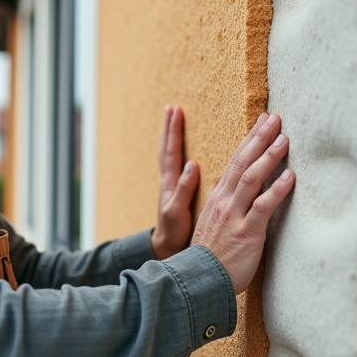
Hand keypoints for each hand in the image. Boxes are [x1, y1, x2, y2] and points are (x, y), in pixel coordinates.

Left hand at [151, 105, 200, 259]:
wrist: (166, 248)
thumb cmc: (174, 232)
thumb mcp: (178, 212)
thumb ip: (183, 189)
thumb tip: (190, 165)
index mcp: (170, 183)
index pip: (171, 151)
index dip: (173, 131)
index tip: (175, 111)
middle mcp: (169, 181)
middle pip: (168, 148)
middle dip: (169, 127)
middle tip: (172, 108)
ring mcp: (171, 185)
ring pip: (170, 155)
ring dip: (171, 136)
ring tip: (174, 119)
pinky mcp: (176, 191)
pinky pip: (176, 165)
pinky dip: (177, 151)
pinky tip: (183, 146)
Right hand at [192, 113, 294, 293]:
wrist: (199, 281)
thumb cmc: (210, 256)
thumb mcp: (213, 223)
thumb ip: (223, 202)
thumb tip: (227, 183)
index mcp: (218, 198)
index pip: (234, 161)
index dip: (250, 140)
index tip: (262, 122)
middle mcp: (224, 202)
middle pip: (242, 162)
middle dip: (259, 138)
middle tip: (275, 118)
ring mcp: (234, 216)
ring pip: (251, 178)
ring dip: (269, 156)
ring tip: (285, 138)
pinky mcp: (247, 232)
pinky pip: (263, 206)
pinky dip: (276, 190)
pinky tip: (289, 176)